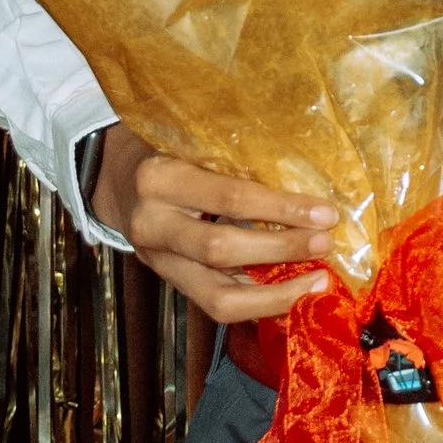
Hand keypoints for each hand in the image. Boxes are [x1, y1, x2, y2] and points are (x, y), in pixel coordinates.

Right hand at [91, 135, 442, 319]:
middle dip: (282, 250)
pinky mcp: (169, 284)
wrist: (114, 180)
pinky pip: (216, 306)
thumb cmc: (167, 148)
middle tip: (327, 243)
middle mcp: (151, 224)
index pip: (228, 197)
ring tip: (319, 282)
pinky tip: (294, 293)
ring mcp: (157, 262)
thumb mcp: (189, 137)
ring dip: (275, 293)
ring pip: (217, 296)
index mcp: (158, 177)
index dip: (281, 209)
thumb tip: (314, 161)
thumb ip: (233, 152)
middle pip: (222, 249)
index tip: (327, 211)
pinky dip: (260, 304)